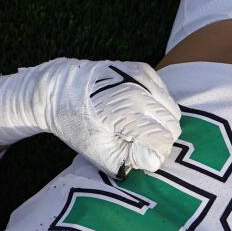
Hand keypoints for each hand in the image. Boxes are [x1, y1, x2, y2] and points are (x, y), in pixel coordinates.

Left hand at [0, 58, 179, 176]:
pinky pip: (165, 97)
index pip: (162, 141)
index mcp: (124, 110)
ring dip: (159, 124)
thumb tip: (154, 158)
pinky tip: (135, 110)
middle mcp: (137, 89)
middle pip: (172, 126)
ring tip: (133, 125)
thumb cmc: (76, 124)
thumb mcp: (99, 153)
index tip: (135, 153)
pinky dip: (156, 108)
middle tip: (133, 141)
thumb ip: (129, 161)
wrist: (59, 89)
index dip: (152, 153)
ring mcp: (142, 76)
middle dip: (158, 139)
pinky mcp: (144, 69)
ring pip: (173, 111)